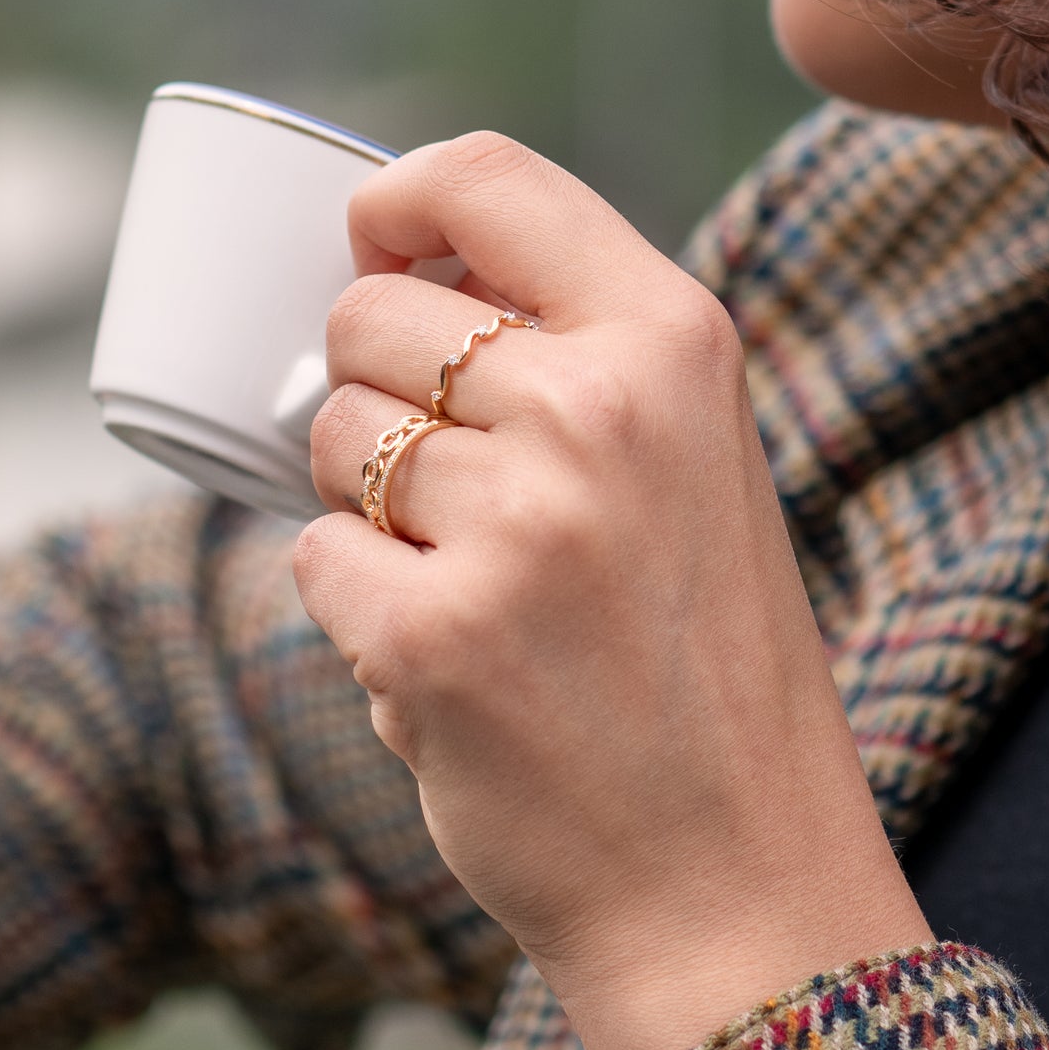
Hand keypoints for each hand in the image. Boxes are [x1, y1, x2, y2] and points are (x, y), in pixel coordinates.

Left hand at [293, 133, 930, 1049]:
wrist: (737, 873)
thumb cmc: (699, 658)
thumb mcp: (691, 458)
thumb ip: (572, 353)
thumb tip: (385, 279)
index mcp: (675, 340)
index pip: (487, 176)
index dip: (395, 201)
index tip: (373, 247)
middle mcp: (601, 407)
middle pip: (373, 314)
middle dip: (377, 390)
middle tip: (458, 490)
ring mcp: (519, 520)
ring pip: (329, 435)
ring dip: (368, 506)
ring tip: (475, 583)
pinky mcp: (435, 633)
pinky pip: (311, 557)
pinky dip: (357, 607)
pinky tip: (453, 661)